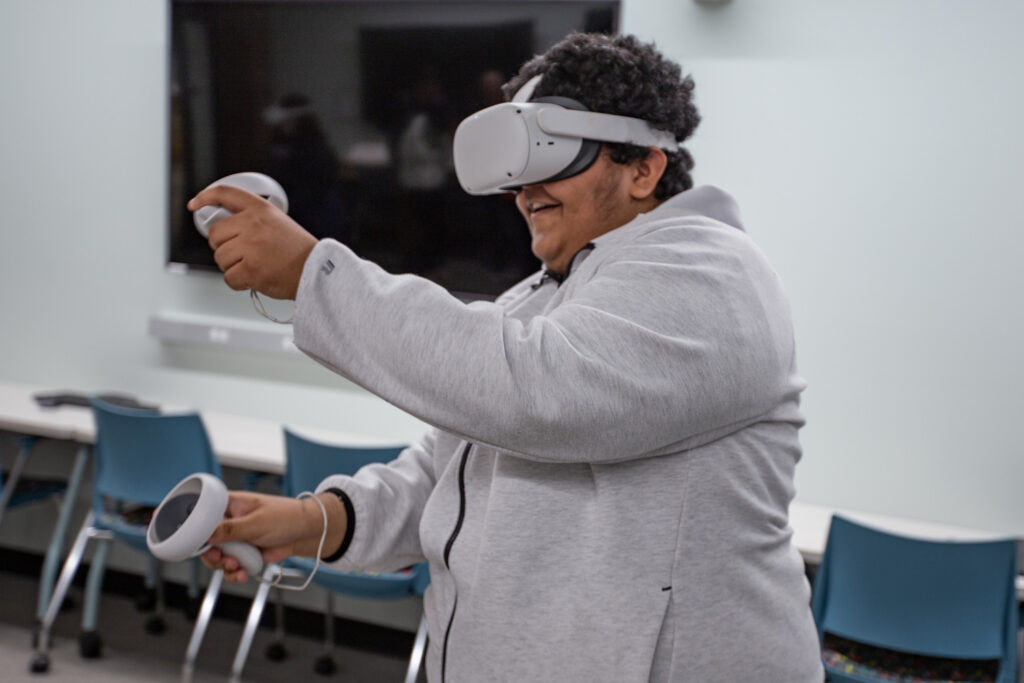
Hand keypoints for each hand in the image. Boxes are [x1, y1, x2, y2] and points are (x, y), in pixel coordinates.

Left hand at [187, 185, 318, 299]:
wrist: (316, 272)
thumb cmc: (298, 252)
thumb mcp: (277, 223)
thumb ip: (251, 221)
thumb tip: (223, 231)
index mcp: (260, 209)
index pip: (226, 194)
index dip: (206, 197)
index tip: (195, 205)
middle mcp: (253, 224)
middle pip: (215, 234)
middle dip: (222, 247)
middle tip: (240, 253)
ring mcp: (251, 246)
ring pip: (220, 258)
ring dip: (232, 266)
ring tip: (253, 266)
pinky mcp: (251, 269)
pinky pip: (228, 277)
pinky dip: (238, 282)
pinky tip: (253, 278)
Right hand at [201, 490, 345, 582]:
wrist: (305, 533)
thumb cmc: (286, 517)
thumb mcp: (256, 523)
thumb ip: (231, 530)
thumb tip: (207, 534)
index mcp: (229, 505)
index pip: (202, 516)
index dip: (198, 532)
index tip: (202, 545)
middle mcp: (229, 522)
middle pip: (206, 542)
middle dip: (212, 555)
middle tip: (221, 559)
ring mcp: (236, 539)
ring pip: (217, 557)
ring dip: (224, 566)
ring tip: (236, 567)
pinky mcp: (243, 553)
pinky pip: (230, 566)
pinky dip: (234, 573)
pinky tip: (242, 573)